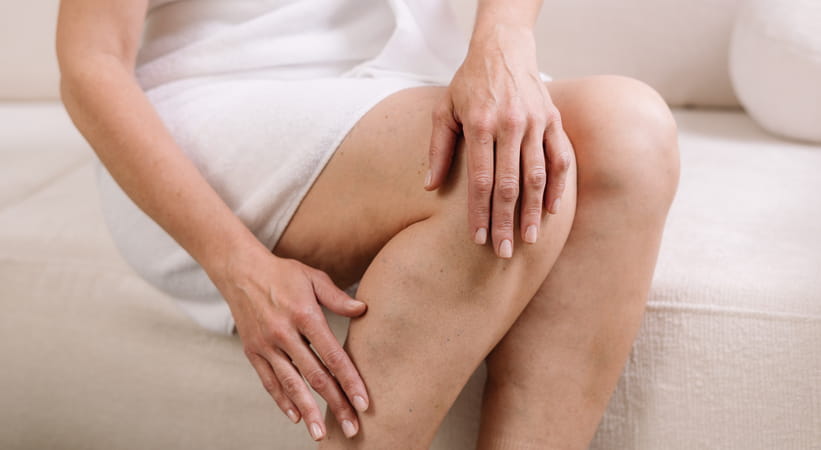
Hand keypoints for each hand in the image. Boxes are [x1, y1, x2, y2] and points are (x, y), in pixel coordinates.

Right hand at [213, 243, 368, 440]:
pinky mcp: (253, 352)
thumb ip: (337, 297)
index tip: (363, 403)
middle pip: (315, 376)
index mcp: (304, 315)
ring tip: (321, 434)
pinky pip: (270, 382)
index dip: (350, 381)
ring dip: (308, 412)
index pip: (332, 355)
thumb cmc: (283, 274)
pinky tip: (296, 417)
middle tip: (352, 428)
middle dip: (336, 404)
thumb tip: (363, 309)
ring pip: (291, 385)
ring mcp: (266, 345)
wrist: (240, 271)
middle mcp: (284, 334)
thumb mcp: (313, 277)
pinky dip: (283, 400)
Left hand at [425, 25, 572, 257]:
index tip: (477, 239)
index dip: (479, 213)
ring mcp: (536, 123)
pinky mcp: (553, 120)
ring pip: (537, 176)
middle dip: (505, 222)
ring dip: (533, 212)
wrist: (503, 49)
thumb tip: (430, 186)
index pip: (480, 180)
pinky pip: (560, 159)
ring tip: (528, 240)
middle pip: (509, 185)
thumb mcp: (444, 109)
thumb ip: (439, 148)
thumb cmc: (469, 83)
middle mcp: (510, 125)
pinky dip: (558, 186)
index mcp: (481, 125)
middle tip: (502, 252)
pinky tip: (552, 211)